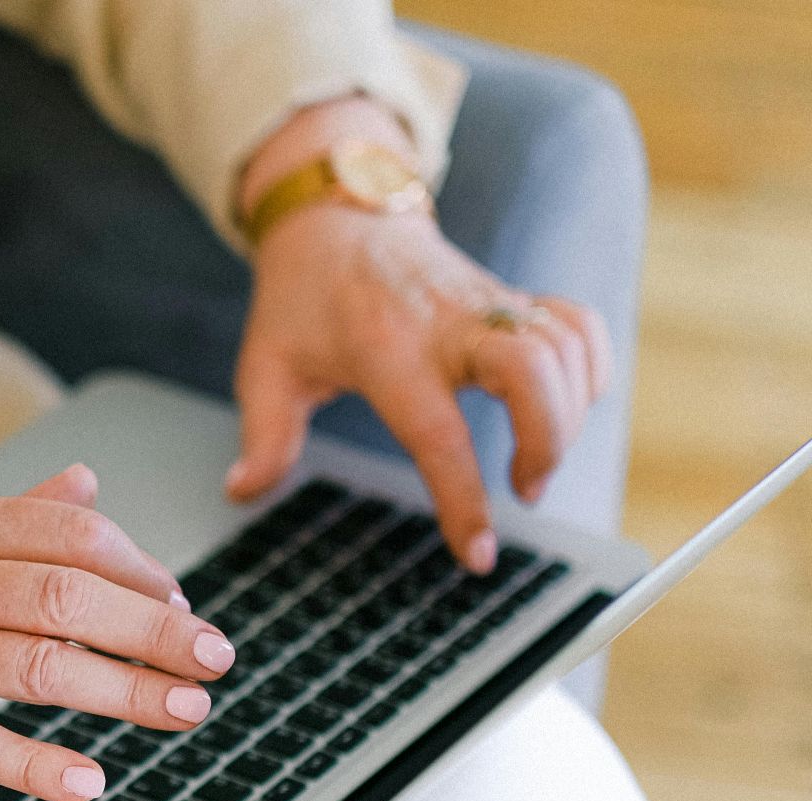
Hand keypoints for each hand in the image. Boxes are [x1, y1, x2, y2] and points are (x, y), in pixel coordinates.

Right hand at [0, 465, 235, 800]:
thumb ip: (11, 512)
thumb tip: (87, 484)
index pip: (72, 534)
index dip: (142, 568)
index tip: (182, 602)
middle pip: (71, 596)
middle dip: (157, 629)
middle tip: (214, 659)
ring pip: (39, 664)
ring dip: (125, 691)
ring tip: (185, 712)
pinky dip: (35, 764)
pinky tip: (88, 780)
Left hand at [227, 100, 611, 572]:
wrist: (336, 218)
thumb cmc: (300, 301)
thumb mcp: (265, 367)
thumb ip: (264, 436)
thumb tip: (240, 492)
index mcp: (384, 349)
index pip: (438, 433)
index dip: (464, 500)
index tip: (479, 556)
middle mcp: (447, 322)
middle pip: (531, 372)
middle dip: (547, 442)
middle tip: (525, 490)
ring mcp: (487, 304)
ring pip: (563, 350)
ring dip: (569, 416)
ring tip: (534, 465)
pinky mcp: (512, 297)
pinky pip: (575, 326)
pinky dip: (588, 368)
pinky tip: (564, 406)